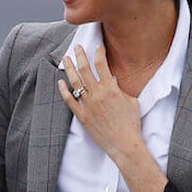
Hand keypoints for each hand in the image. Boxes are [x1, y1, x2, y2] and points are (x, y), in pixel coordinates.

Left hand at [58, 45, 143, 161]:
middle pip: (85, 69)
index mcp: (110, 88)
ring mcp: (88, 105)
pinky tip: (60, 82)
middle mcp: (97, 94)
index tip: (97, 47)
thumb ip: (120, 88)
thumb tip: (112, 79)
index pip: (101, 64)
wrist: (124, 144)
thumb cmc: (131, 123)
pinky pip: (69, 100)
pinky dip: (63, 90)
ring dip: (70, 68)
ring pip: (75, 82)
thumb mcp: (131, 101)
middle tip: (77, 47)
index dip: (98, 53)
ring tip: (66, 59)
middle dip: (80, 55)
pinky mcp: (81, 116)